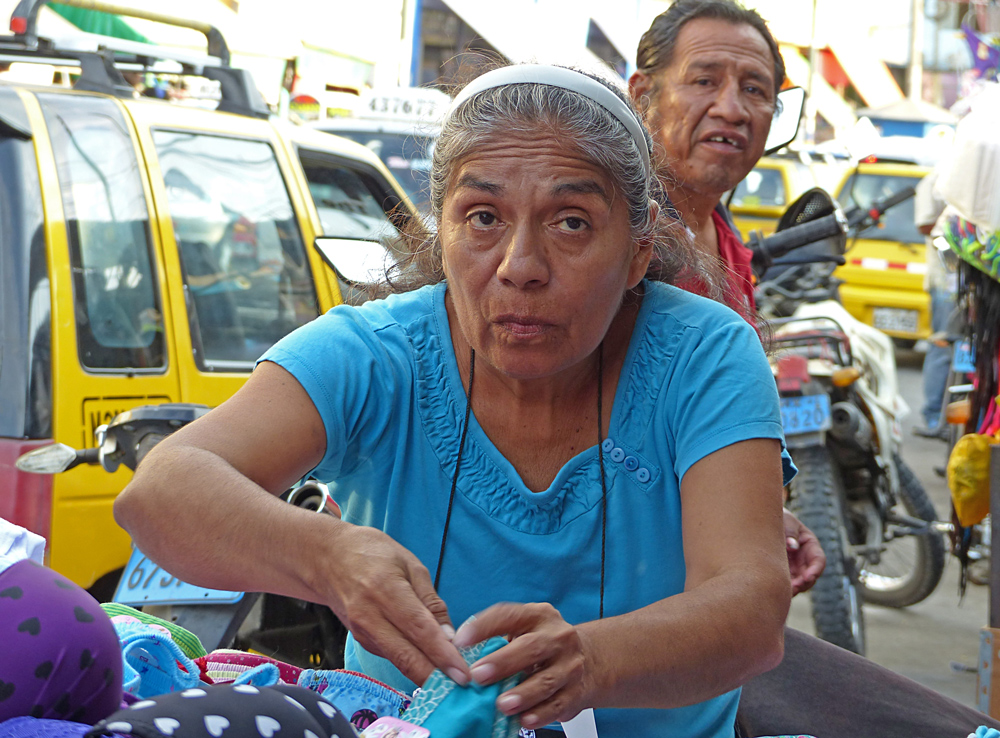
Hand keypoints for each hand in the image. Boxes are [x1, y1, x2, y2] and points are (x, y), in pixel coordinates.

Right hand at [322, 522, 469, 685]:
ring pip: (398, 660)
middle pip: (405, 655)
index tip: (462, 672)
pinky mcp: (360, 640)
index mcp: (385, 589)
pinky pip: (391, 655)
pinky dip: (411, 662)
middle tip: (462, 687)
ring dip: (425, 673)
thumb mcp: (411, 565)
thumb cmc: (374, 554)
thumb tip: (449, 636)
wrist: (328, 558)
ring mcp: (362, 631)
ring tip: (452, 681)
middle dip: (435, 676)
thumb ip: (431, 601)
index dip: (442, 654)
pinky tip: (430, 664)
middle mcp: (370, 615)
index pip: (419, 629)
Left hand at [452, 602, 593, 730]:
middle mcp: (557, 636)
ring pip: (546, 679)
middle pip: (531, 647)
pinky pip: (557, 704)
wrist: (586, 660)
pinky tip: (524, 720)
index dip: (483, 627)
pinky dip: (540, 714)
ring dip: (522, 694)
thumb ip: (495, 639)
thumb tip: (458, 655)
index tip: (460, 641)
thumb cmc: (539, 646)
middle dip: (503, 662)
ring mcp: (570, 664)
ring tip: (501, 704)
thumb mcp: (522, 632)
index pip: (509, 615)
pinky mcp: (576, 691)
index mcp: (538, 615)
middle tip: (478, 676)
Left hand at [783, 509, 825, 594]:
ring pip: (799, 582)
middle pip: (810, 576)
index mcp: (810, 545)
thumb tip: (792, 546)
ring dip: (794, 588)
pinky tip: (775, 590)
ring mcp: (795, 567)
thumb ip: (790, 532)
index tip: (809, 577)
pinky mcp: (785, 572)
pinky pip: (787, 582)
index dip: (816, 570)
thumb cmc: (779, 519)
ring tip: (785, 592)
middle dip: (804, 583)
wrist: (765, 520)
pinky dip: (784, 587)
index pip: (819, 560)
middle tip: (794, 588)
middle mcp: (805, 559)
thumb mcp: (786, 521)